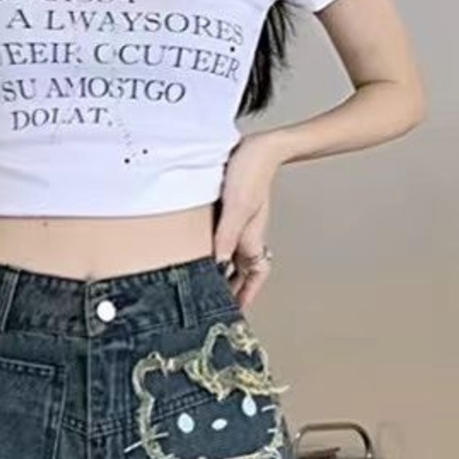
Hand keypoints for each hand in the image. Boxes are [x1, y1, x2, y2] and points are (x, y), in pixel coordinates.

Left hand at [214, 132, 284, 310]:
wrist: (259, 144)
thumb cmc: (251, 172)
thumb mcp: (237, 207)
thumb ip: (226, 237)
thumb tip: (216, 265)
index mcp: (252, 239)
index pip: (255, 277)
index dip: (247, 296)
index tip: (235, 314)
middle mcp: (246, 236)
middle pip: (240, 272)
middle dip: (229, 289)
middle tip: (212, 305)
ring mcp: (238, 225)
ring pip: (230, 257)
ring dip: (219, 271)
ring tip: (202, 285)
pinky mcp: (229, 213)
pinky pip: (221, 239)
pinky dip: (213, 250)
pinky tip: (199, 252)